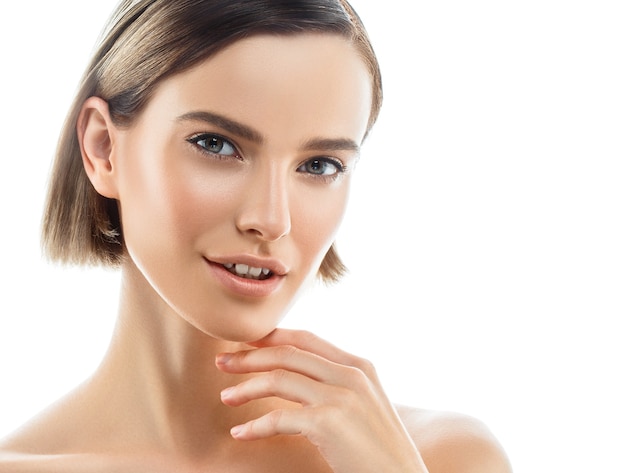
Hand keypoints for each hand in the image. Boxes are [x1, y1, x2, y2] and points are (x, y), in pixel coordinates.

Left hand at [215, 328, 427, 472]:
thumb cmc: (378, 449)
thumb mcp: (363, 404)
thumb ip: (336, 384)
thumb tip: (297, 377)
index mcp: (358, 365)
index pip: (306, 339)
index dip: (271, 337)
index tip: (245, 344)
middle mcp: (351, 374)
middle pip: (287, 353)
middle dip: (250, 356)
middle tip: (222, 363)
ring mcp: (342, 396)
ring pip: (279, 378)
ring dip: (246, 387)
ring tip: (225, 397)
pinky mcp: (330, 422)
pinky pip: (279, 417)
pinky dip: (255, 425)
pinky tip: (240, 433)